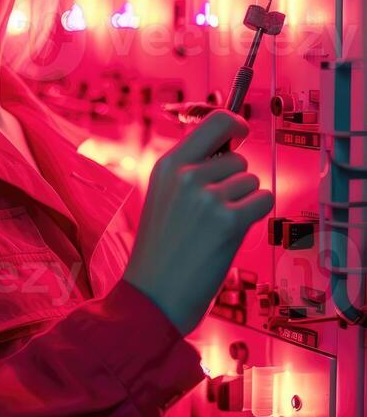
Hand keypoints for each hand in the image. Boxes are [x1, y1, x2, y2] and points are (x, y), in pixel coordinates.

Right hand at [121, 109, 273, 336]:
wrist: (153, 295)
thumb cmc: (160, 251)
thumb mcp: (163, 197)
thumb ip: (190, 171)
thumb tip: (230, 148)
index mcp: (167, 165)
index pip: (213, 122)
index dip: (235, 124)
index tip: (241, 133)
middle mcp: (187, 175)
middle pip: (238, 158)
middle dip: (235, 181)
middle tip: (215, 210)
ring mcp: (208, 196)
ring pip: (251, 182)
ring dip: (243, 202)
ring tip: (215, 228)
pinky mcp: (229, 220)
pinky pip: (263, 201)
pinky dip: (256, 215)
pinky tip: (232, 233)